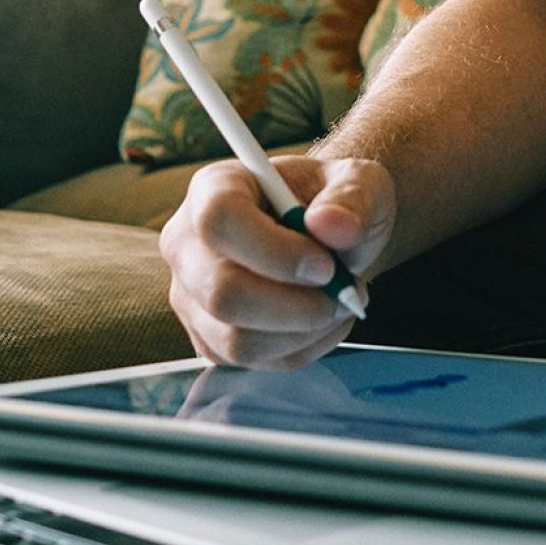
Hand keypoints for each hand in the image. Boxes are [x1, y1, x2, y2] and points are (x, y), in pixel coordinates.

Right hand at [160, 154, 395, 369]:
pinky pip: (252, 361)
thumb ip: (351, 197)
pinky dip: (300, 348)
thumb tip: (334, 225)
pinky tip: (324, 320)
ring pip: (237, 339)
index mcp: (213, 188)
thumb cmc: (332, 202)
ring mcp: (192, 295)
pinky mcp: (208, 337)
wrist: (327, 232)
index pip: (219, 220)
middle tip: (344, 291)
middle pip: (222, 293)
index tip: (325, 265)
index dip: (273, 250)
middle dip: (295, 305)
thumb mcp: (357, 183)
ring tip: (340, 301)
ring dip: (303, 330)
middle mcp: (188, 243)